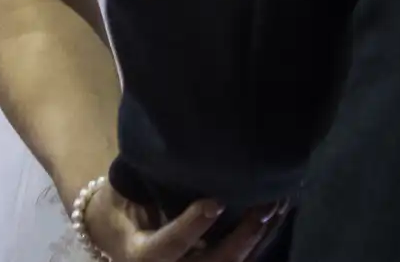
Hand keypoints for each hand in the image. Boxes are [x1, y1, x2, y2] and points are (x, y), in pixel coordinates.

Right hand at [83, 183, 281, 261]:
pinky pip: (237, 259)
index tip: (216, 202)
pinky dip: (258, 238)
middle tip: (265, 207)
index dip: (193, 226)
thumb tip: (171, 149)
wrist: (119, 236)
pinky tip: (276, 215)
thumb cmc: (120, 207)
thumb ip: (146, 181)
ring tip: (279, 205)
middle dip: (242, 237)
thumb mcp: (122, 195)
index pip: (169, 246)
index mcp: (142, 256)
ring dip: (258, 237)